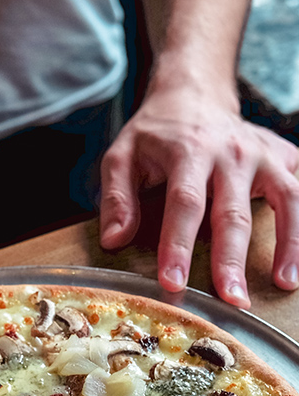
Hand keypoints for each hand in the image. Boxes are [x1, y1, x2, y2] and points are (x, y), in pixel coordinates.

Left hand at [99, 85, 298, 307]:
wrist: (193, 94)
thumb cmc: (155, 132)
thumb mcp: (122, 156)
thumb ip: (118, 197)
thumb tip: (115, 241)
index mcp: (186, 151)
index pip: (184, 203)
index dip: (178, 245)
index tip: (173, 282)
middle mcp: (229, 152)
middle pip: (232, 211)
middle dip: (231, 259)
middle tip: (231, 300)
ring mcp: (261, 153)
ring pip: (284, 200)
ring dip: (287, 244)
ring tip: (282, 284)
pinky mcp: (282, 156)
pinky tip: (297, 257)